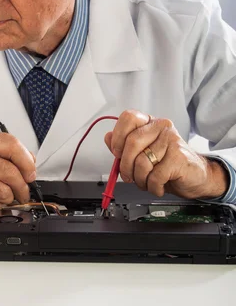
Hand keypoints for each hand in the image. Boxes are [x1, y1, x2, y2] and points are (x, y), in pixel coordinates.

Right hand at [0, 131, 36, 213]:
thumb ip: (8, 154)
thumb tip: (31, 162)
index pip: (12, 145)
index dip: (27, 162)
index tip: (30, 174)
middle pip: (11, 173)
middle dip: (21, 188)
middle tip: (22, 193)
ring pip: (3, 191)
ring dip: (7, 198)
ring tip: (1, 196)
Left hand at [104, 109, 228, 198]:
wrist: (197, 177)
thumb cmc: (169, 165)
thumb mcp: (143, 153)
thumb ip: (124, 145)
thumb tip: (108, 137)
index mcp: (150, 123)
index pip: (128, 117)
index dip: (118, 136)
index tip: (117, 153)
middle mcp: (162, 127)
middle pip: (132, 142)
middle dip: (125, 166)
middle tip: (128, 176)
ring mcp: (172, 140)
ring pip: (141, 162)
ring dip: (140, 180)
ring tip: (147, 182)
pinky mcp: (178, 157)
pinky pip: (154, 176)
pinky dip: (153, 187)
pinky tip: (159, 186)